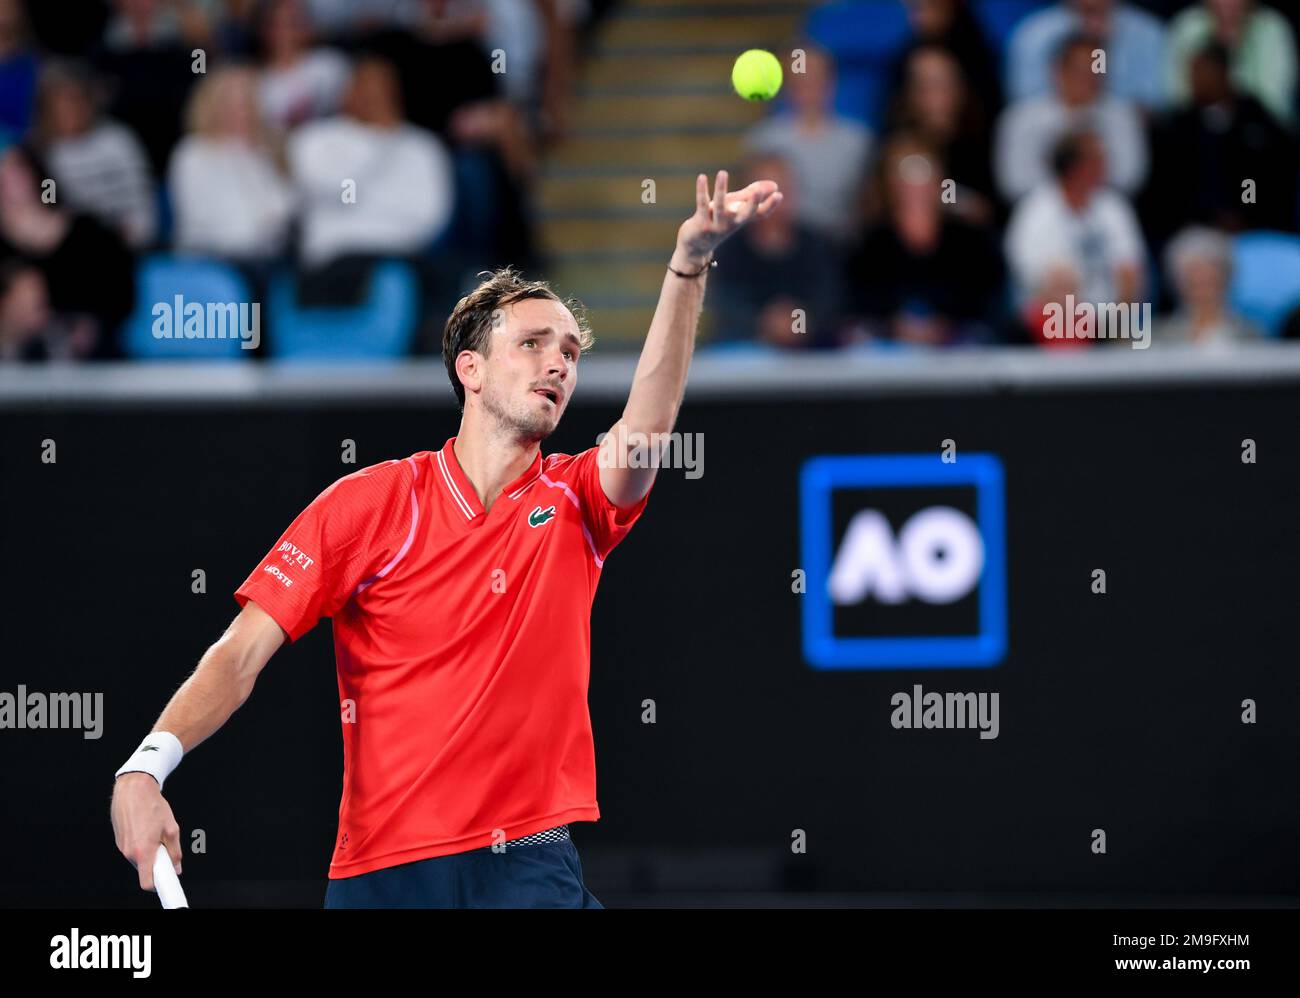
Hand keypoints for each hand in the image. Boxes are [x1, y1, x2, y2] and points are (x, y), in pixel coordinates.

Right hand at [111, 772, 182, 891]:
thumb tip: (177, 867)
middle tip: (165, 847)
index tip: (168, 886)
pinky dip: (141, 846)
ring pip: (139, 860)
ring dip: (149, 853)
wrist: (133, 790)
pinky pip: (132, 851)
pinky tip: (145, 829)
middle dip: (157, 863)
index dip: (159, 886)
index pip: (147, 882)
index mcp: (143, 851)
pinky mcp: (118, 841)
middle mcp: (129, 852)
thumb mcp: (171, 828)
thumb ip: (175, 851)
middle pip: (145, 870)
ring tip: (154, 833)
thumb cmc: (153, 806)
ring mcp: (122, 847)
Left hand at [675, 169, 782, 266]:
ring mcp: (716, 225)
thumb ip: (751, 195)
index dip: (770, 206)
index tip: (779, 195)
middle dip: (751, 204)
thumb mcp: (735, 208)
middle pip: (745, 215)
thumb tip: (775, 185)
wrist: (696, 246)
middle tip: (757, 191)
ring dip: (721, 190)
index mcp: (742, 219)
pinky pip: (702, 205)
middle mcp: (732, 223)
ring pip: (720, 207)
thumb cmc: (718, 222)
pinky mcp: (701, 223)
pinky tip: (702, 177)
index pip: (760, 214)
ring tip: (723, 172)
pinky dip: (702, 191)